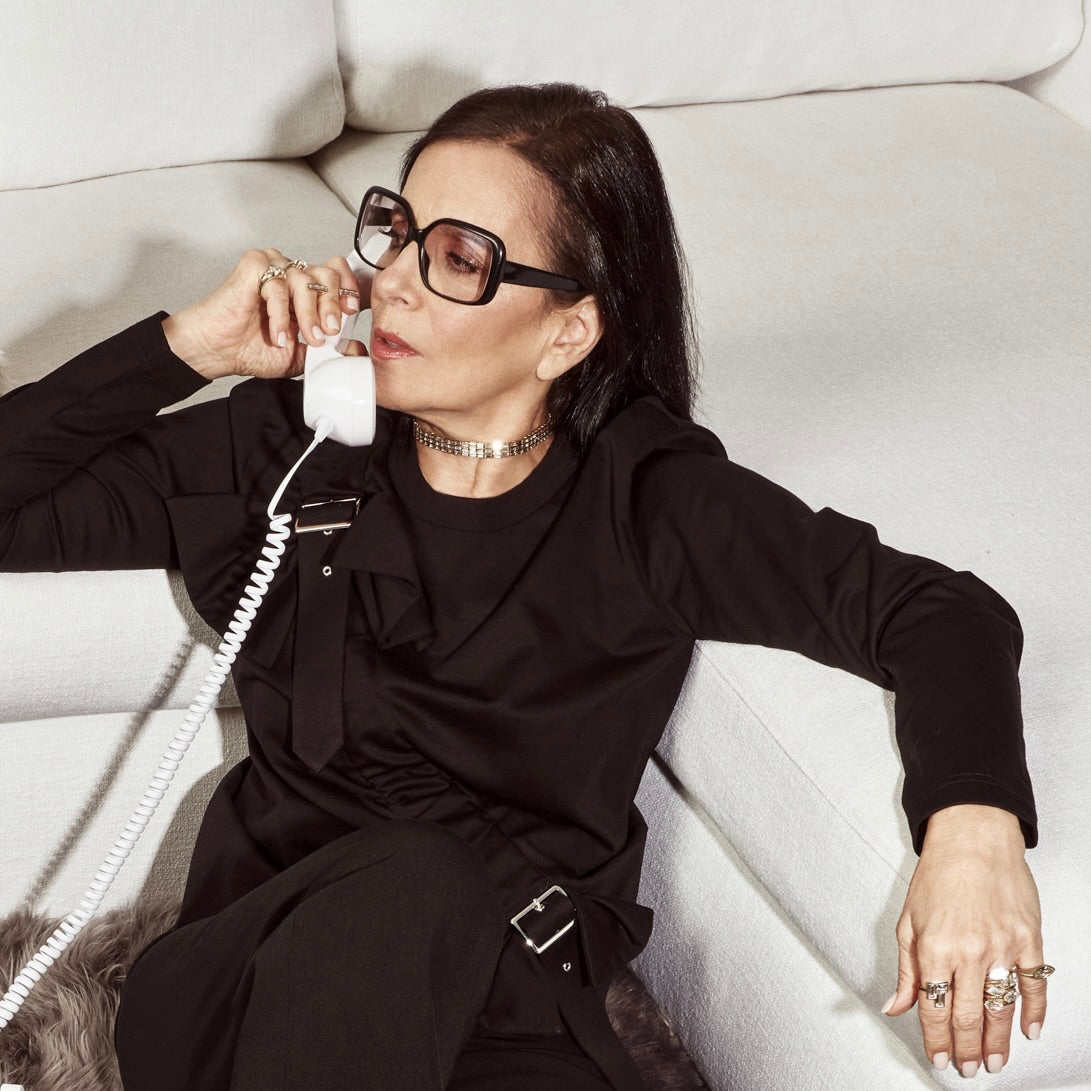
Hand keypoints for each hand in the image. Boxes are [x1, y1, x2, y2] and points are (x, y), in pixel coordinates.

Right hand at [162, 248, 369, 380]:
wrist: (217, 351)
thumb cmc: (251, 349)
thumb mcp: (301, 355)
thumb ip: (329, 350)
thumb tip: (356, 350)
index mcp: (304, 290)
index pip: (336, 274)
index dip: (347, 290)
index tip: (350, 312)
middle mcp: (290, 275)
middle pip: (327, 275)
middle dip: (330, 308)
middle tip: (325, 333)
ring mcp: (272, 267)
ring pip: (304, 281)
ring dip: (306, 315)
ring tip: (299, 338)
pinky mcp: (254, 266)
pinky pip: (278, 284)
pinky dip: (280, 313)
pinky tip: (276, 334)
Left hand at [883, 805, 1046, 1077]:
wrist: (974, 839)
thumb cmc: (939, 875)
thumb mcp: (908, 921)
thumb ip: (905, 970)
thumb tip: (894, 1006)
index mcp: (934, 947)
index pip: (934, 1008)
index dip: (936, 1039)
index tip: (940, 1058)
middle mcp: (968, 951)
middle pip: (969, 1016)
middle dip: (967, 1049)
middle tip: (968, 1069)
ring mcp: (1001, 947)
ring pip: (1002, 1008)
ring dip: (998, 1041)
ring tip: (993, 1062)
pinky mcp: (1028, 939)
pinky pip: (1035, 984)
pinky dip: (1035, 1011)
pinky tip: (1028, 1030)